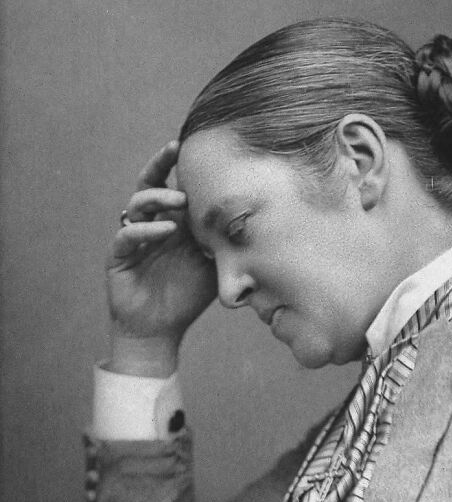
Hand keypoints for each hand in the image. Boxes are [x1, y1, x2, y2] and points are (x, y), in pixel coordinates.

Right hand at [106, 141, 217, 374]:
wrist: (159, 330)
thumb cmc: (187, 298)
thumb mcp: (213, 267)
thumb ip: (226, 244)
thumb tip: (258, 223)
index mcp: (173, 223)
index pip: (176, 186)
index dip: (181, 167)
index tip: (195, 146)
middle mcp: (152, 225)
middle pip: (150, 184)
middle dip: (161, 164)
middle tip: (175, 150)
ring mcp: (134, 238)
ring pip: (138, 204)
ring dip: (158, 197)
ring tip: (180, 201)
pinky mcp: (119, 255)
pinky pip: (128, 235)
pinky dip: (146, 229)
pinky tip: (166, 229)